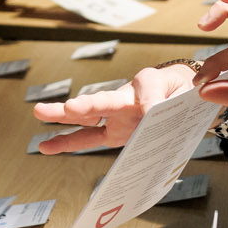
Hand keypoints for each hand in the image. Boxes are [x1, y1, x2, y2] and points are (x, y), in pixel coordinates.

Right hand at [31, 62, 196, 153]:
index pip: (148, 90)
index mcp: (149, 82)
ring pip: (87, 116)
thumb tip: (151, 121)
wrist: (185, 97)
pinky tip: (45, 145)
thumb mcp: (189, 92)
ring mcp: (116, 115)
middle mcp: (126, 96)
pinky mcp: (113, 132)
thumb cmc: (185, 91)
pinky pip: (87, 138)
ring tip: (38, 111)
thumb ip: (174, 102)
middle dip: (88, 105)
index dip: (149, 103)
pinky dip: (66, 142)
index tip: (151, 114)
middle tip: (70, 108)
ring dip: (62, 116)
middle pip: (103, 100)